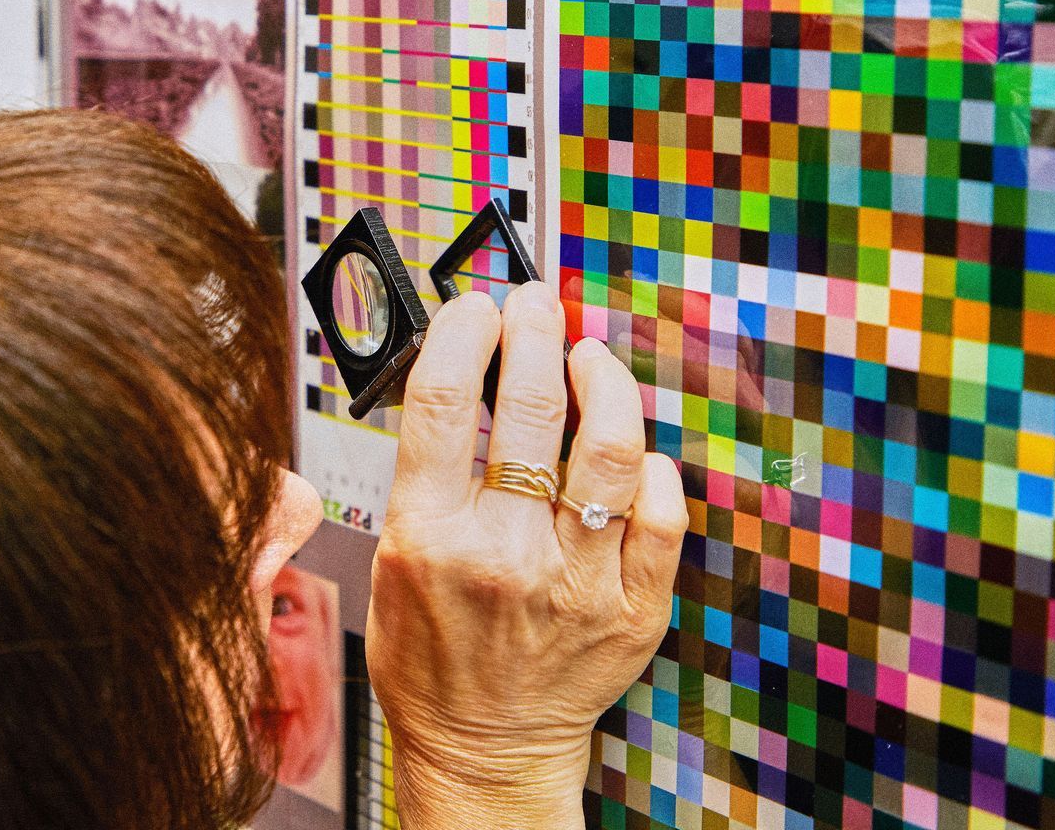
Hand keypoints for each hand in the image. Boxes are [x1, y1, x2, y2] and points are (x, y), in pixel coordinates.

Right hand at [365, 283, 688, 829]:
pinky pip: (660, 516)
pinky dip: (653, 470)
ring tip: (590, 357)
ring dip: (602, 381)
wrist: (483, 750)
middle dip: (536, 331)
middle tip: (538, 305)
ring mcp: (573, 581)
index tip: (477, 308)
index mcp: (428, 536)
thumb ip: (425, 476)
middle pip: (526, 405)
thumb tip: (461, 380)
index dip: (462, 333)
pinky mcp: (630, 608)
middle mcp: (501, 553)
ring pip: (607, 449)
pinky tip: (635, 453)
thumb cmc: (434, 658)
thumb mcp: (394, 558)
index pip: (440, 401)